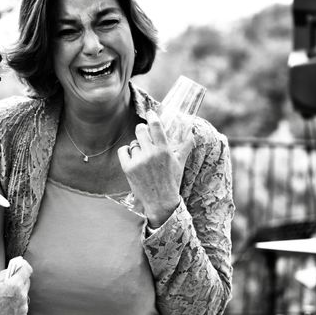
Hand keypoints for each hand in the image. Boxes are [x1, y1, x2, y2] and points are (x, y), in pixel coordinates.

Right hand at [0, 258, 31, 314]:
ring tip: (5, 301)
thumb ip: (5, 274)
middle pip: (26, 283)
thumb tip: (13, 270)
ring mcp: (23, 309)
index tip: (22, 267)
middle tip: (9, 285)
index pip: (27, 270)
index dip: (24, 267)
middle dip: (19, 282)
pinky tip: (6, 310)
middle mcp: (22, 296)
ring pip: (24, 297)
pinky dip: (16, 308)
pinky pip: (22, 309)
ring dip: (18, 296)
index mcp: (15, 285)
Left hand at [117, 109, 192, 226]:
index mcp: (164, 150)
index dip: (152, 116)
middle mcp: (151, 154)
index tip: (150, 113)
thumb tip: (192, 131)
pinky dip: (126, 153)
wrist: (161, 201)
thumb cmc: (172, 181)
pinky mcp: (128, 168)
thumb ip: (186, 145)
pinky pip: (123, 151)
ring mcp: (138, 161)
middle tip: (144, 136)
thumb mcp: (180, 162)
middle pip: (140, 130)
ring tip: (143, 158)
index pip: (156, 126)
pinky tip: (133, 160)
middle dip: (142, 130)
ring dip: (137, 148)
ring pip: (133, 143)